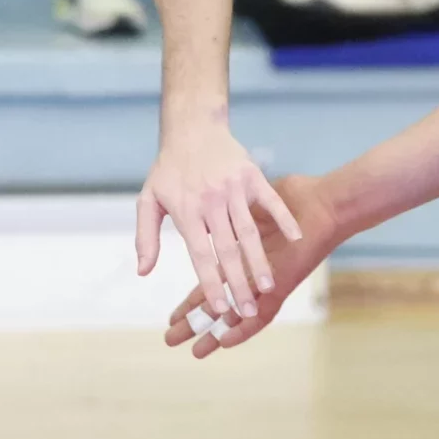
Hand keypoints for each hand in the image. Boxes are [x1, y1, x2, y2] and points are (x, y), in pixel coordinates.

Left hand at [137, 122, 302, 321]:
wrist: (192, 128)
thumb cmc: (169, 170)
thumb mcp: (149, 200)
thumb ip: (146, 237)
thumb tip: (143, 271)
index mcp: (186, 210)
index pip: (199, 253)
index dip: (210, 282)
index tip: (219, 308)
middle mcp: (210, 201)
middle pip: (226, 248)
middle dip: (238, 282)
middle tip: (248, 310)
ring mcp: (233, 188)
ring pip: (248, 230)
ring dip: (259, 259)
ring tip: (268, 287)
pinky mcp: (251, 175)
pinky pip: (270, 200)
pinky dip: (283, 219)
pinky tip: (295, 238)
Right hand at [164, 173, 339, 355]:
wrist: (323, 201)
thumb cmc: (293, 195)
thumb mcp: (249, 204)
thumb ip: (228, 216)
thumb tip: (206, 218)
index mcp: (241, 255)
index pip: (208, 282)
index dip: (189, 300)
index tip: (171, 314)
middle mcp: (251, 275)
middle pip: (215, 304)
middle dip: (193, 322)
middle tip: (169, 339)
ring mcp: (266, 284)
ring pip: (235, 316)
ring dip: (214, 334)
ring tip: (192, 351)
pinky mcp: (282, 287)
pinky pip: (263, 316)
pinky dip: (244, 331)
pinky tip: (224, 342)